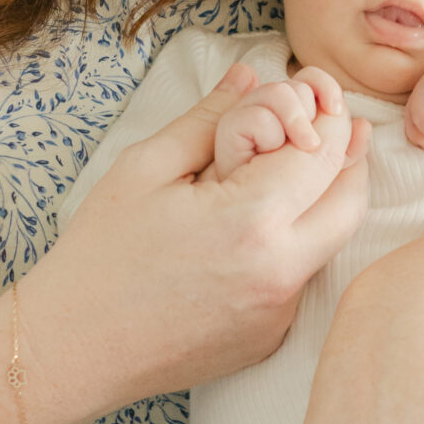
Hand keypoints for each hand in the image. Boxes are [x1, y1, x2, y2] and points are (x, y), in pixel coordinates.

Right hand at [30, 64, 370, 423]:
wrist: (73, 348)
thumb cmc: (100, 253)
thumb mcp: (147, 168)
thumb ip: (210, 117)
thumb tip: (253, 75)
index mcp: (250, 221)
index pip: (322, 154)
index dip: (325, 118)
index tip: (314, 97)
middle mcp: (280, 273)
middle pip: (350, 202)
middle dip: (349, 157)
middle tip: (333, 125)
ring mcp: (278, 314)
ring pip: (330, 244)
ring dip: (322, 203)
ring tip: (292, 169)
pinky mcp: (269, 340)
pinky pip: (300, 281)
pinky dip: (292, 247)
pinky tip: (254, 231)